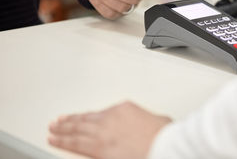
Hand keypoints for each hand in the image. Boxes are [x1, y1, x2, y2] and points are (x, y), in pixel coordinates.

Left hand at [48, 101, 170, 158]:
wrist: (163, 146)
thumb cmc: (163, 136)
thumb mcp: (158, 120)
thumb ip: (144, 119)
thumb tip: (145, 123)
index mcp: (124, 108)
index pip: (101, 112)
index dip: (88, 116)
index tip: (83, 117)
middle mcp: (110, 118)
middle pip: (86, 118)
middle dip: (71, 120)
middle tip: (59, 120)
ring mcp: (103, 132)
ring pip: (76, 129)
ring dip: (63, 129)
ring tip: (52, 129)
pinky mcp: (98, 148)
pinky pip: (75, 144)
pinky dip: (62, 141)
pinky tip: (54, 140)